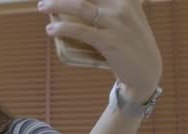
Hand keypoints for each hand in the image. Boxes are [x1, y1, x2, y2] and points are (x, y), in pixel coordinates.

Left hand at [38, 0, 161, 102]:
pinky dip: (62, 28)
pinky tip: (50, 30)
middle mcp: (122, 6)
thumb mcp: (130, 17)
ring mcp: (116, 23)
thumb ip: (115, 5)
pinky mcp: (109, 42)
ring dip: (57, 4)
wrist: (146, 72)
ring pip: (80, 6)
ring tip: (41, 7)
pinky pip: (81, 31)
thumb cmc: (131, 44)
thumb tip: (87, 5)